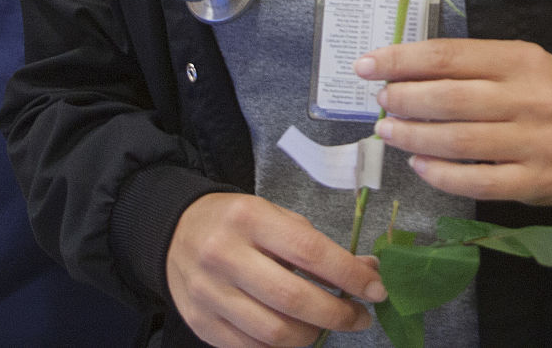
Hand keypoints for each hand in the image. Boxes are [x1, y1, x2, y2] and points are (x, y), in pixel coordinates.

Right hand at [165, 193, 383, 347]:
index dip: (349, 275)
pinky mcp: (202, 323)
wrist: (175, 231)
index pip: (309, 251)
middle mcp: (225, 255)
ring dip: (312, 335)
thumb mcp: (274, 217)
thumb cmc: (236, 222)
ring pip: (274, 332)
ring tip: (325, 324)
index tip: (376, 289)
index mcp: (249, 218)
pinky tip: (294, 333)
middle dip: (337, 314)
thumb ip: (317, 244)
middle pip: (293, 298)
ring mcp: (209, 293)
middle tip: (360, 316)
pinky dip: (282, 347)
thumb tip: (368, 271)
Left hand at [357, 38, 551, 206]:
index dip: (401, 61)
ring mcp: (533, 142)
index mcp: (519, 59)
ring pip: (458, 140)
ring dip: (413, 137)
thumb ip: (475, 67)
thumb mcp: (525, 64)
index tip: (368, 66)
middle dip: (403, 101)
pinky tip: (420, 165)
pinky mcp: (535, 182)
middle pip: (448, 99)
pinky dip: (441, 174)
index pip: (448, 56)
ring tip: (389, 132)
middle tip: (380, 103)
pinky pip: (477, 181)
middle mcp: (527, 97)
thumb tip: (408, 72)